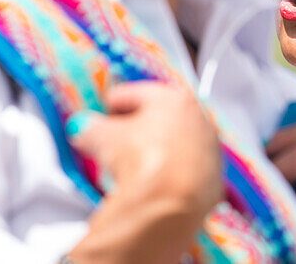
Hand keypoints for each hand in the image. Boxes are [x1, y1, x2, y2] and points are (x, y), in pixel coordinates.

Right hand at [67, 82, 222, 263]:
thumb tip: (83, 128)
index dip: (117, 102)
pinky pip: (185, 173)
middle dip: (137, 127)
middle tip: (114, 138)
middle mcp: (199, 120)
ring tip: (130, 165)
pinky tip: (151, 184)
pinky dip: (169, 175)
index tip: (104, 108)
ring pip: (177, 146)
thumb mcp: (102, 137)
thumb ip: (91, 127)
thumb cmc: (141, 158)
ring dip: (156, 152)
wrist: (168, 201)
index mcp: (175, 99)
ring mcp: (209, 151)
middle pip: (162, 119)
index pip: (139, 94)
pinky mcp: (212, 181)